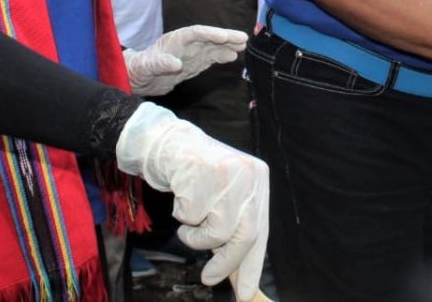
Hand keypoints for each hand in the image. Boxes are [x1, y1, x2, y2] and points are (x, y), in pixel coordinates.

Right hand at [117, 103, 268, 299]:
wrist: (170, 143)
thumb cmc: (198, 176)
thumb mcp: (227, 196)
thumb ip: (235, 225)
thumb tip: (237, 271)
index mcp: (259, 179)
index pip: (261, 230)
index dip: (252, 264)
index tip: (246, 292)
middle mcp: (248, 175)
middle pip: (245, 235)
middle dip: (225, 262)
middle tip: (208, 278)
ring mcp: (226, 174)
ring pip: (216, 231)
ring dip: (196, 236)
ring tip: (188, 222)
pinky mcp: (201, 174)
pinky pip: (190, 216)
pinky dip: (181, 215)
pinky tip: (181, 196)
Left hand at [124, 25, 247, 96]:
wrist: (138, 78)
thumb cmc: (139, 70)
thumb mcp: (147, 67)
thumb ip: (160, 64)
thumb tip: (176, 64)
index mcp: (175, 40)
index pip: (196, 33)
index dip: (210, 34)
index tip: (225, 37)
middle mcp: (185, 44)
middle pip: (208, 38)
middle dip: (226, 37)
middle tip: (244, 38)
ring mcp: (190, 54)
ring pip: (212, 47)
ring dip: (227, 45)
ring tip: (243, 45)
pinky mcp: (193, 64)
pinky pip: (210, 58)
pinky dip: (222, 56)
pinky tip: (233, 56)